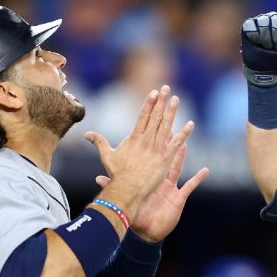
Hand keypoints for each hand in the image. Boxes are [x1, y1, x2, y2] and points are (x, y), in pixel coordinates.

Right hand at [86, 86, 193, 218]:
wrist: (128, 189)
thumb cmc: (117, 174)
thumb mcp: (107, 156)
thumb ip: (99, 142)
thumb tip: (86, 134)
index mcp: (134, 137)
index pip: (143, 115)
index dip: (149, 103)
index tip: (154, 92)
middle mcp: (146, 140)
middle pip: (155, 116)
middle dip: (161, 101)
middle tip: (166, 88)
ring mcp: (157, 148)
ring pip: (166, 125)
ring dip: (172, 111)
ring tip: (176, 99)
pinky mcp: (165, 158)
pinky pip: (177, 143)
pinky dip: (184, 133)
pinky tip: (190, 124)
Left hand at [96, 142, 208, 241]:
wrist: (147, 233)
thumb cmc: (137, 217)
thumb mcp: (125, 200)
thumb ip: (113, 187)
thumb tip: (97, 178)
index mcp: (147, 180)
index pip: (148, 159)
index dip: (149, 146)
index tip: (148, 131)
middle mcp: (159, 181)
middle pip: (163, 159)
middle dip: (166, 144)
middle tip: (168, 127)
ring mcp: (170, 189)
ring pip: (177, 168)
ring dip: (181, 156)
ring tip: (185, 142)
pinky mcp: (178, 198)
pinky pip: (190, 186)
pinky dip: (198, 179)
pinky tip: (205, 170)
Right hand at [241, 12, 276, 85]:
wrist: (265, 73)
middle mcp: (275, 17)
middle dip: (276, 40)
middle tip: (275, 48)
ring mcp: (261, 20)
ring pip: (264, 23)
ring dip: (265, 40)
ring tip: (265, 46)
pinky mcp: (248, 25)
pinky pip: (251, 26)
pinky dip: (254, 37)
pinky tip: (256, 43)